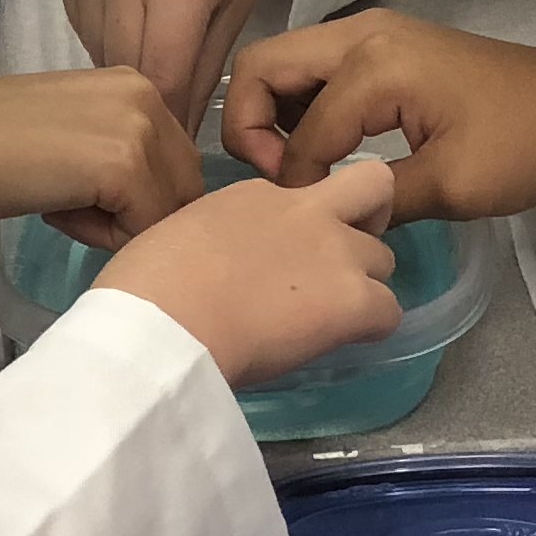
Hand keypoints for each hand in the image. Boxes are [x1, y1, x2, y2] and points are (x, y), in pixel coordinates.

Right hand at [0, 68, 204, 251]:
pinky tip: (55, 209)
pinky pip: (143, 229)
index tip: (78, 187)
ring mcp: (139, 127)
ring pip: (168, 213)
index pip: (179, 163)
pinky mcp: (124, 165)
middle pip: (184, 188)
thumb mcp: (77, 130)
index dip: (138, 197)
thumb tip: (161, 199)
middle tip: (70, 201)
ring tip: (61, 202)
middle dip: (137, 213)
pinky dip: (102, 237)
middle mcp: (148, 95)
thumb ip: (124, 148)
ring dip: (120, 226)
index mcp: (138, 83)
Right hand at [58, 0, 302, 128]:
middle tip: (165, 124)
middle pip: (124, 69)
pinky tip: (132, 30)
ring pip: (98, 52)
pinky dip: (106, 39)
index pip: (162, 79)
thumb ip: (202, 78)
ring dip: (123, 72)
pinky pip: (83, 24)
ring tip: (151, 72)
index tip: (179, 152)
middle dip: (147, 103)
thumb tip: (177, 139)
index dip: (172, 121)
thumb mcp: (235, 14)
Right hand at [98, 156, 403, 384]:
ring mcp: (335, 252)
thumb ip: (219, 240)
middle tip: (339, 265)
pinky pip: (390, 311)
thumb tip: (223, 269)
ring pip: (385, 259)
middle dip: (367, 222)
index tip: (278, 261)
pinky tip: (336, 343)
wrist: (161, 322)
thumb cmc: (145, 288)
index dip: (301, 228)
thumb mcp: (181, 236)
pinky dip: (371, 328)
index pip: (303, 197)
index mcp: (256, 193)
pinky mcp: (353, 300)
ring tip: (324, 320)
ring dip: (363, 286)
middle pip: (373, 192)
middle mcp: (305, 210)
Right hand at [223, 11, 535, 224]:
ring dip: (274, 113)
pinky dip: (302, 105)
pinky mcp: (384, 46)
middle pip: (262, 66)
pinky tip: (326, 150)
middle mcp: (361, 34)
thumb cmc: (521, 145)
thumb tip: (325, 219)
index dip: (294, 182)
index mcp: (374, 64)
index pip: (299, 130)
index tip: (315, 219)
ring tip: (300, 171)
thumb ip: (374, 199)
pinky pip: (316, 68)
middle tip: (280, 181)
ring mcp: (371, 34)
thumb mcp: (449, 186)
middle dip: (251, 125)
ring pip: (285, 64)